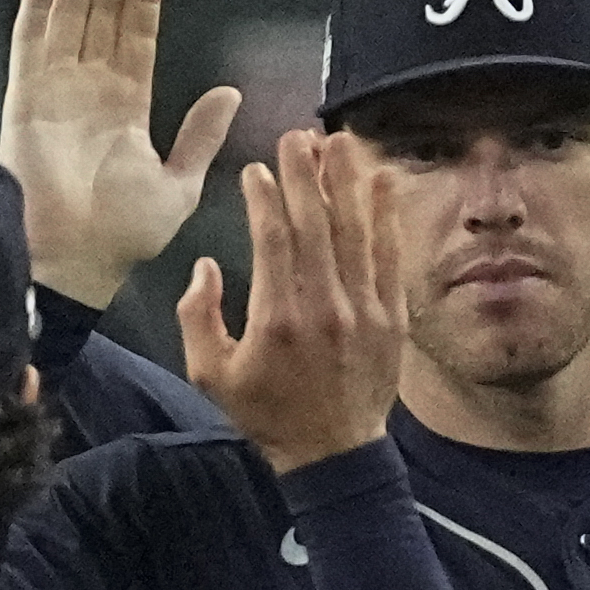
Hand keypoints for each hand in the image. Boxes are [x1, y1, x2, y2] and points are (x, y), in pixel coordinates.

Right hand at [0, 0, 242, 310]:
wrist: (76, 264)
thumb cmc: (123, 237)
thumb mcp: (178, 185)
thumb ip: (199, 136)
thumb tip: (230, 93)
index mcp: (125, 107)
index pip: (136, 35)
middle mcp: (88, 92)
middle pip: (102, 14)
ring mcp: (54, 92)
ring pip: (70, 16)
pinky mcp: (25, 100)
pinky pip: (30, 42)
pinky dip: (38, 4)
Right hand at [180, 126, 407, 473]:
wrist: (333, 452)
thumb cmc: (267, 413)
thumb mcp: (211, 376)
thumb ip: (198, 318)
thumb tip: (205, 266)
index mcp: (276, 319)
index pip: (272, 240)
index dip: (264, 198)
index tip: (257, 169)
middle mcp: (323, 306)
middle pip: (315, 224)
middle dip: (304, 174)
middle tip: (296, 136)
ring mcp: (362, 309)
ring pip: (355, 231)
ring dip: (346, 181)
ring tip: (337, 141)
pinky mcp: (391, 315)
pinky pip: (388, 255)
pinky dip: (386, 216)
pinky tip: (381, 181)